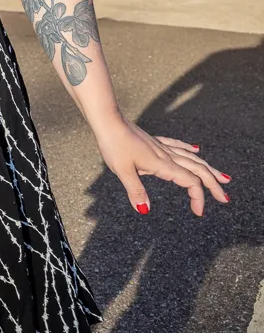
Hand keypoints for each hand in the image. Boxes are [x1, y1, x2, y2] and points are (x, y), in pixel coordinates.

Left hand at [94, 117, 230, 216]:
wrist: (108, 120)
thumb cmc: (114, 144)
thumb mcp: (123, 171)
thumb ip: (135, 190)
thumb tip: (144, 210)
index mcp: (162, 164)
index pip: (190, 182)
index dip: (199, 197)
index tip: (199, 212)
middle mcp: (166, 155)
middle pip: (197, 170)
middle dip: (213, 184)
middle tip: (225, 198)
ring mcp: (161, 147)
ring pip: (191, 158)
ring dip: (208, 169)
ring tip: (222, 177)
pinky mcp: (153, 141)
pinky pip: (177, 146)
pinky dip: (188, 150)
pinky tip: (195, 149)